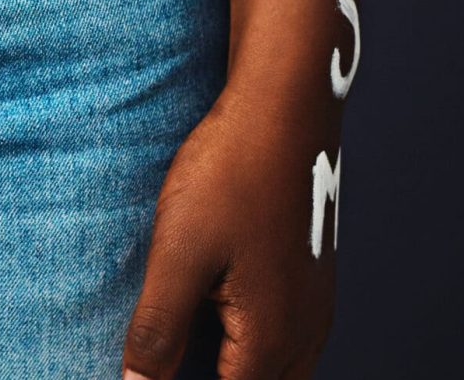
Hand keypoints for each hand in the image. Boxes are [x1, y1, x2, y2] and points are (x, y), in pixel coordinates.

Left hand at [122, 88, 338, 378]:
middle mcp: (305, 332)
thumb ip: (158, 331)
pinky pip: (288, 336)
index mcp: (271, 341)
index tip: (148, 373)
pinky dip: (253, 346)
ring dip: (238, 369)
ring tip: (186, 353)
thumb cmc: (229, 176)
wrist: (284, 109)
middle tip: (163, 365)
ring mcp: (315, 303)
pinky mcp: (312, 274)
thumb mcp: (179, 256)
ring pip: (280, 368)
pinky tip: (217, 316)